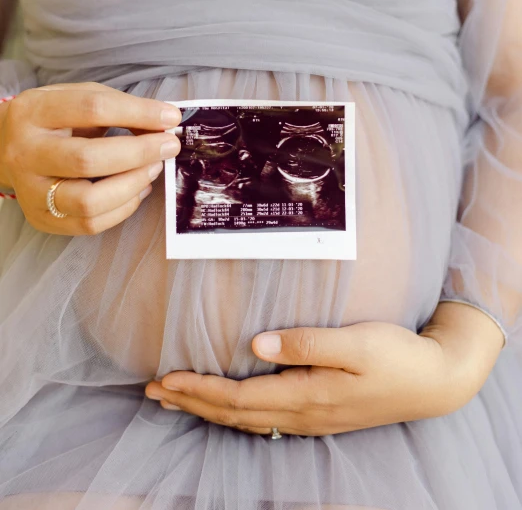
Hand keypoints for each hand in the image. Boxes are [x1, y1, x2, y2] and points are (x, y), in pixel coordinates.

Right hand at [0, 82, 181, 234]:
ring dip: (132, 185)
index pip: (92, 108)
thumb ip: (118, 106)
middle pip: (87, 159)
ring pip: (88, 201)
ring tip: (153, 169)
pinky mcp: (40, 218)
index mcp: (34, 112)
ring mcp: (30, 190)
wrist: (4, 147)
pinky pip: (89, 224)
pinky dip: (123, 208)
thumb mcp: (77, 97)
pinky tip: (137, 189)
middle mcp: (26, 153)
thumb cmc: (53, 120)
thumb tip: (163, 123)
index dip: (137, 112)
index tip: (170, 117)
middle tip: (168, 146)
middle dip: (139, 153)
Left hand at [146, 302, 503, 435]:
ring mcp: (311, 418)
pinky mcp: (319, 414)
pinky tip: (227, 409)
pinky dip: (234, 414)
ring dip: (208, 410)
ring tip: (177, 401)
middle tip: (153, 392)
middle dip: (191, 403)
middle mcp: (303, 413)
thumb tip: (257, 344)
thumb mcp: (356, 342)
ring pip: (247, 421)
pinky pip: (265, 420)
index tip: (164, 379)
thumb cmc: (396, 356)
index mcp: (306, 394)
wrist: (434, 382)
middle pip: (234, 414)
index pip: (238, 398)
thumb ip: (306, 343)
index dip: (198, 390)